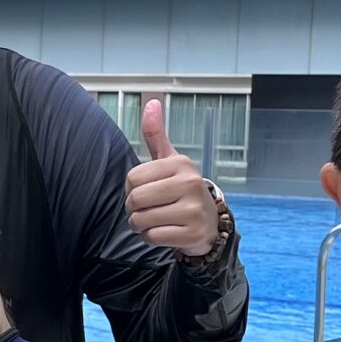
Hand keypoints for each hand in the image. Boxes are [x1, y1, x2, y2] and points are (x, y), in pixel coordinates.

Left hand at [124, 98, 221, 257]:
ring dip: (141, 225)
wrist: (209, 225)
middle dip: (133, 209)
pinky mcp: (193, 234)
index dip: (131, 190)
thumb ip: (156, 135)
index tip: (145, 192)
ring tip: (157, 220)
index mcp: (181, 164)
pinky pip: (152, 237)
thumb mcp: (171, 162)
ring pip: (141, 220)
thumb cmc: (182, 191)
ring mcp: (194, 210)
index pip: (132, 178)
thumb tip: (151, 102)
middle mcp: (190, 183)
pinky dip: (151, 239)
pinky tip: (165, 233)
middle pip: (135, 199)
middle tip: (147, 210)